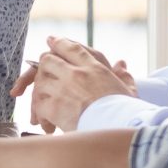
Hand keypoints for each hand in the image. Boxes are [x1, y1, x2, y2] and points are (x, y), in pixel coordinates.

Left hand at [13, 36, 137, 132]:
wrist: (117, 127)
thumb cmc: (126, 112)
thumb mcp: (129, 91)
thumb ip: (124, 76)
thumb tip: (121, 64)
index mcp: (94, 68)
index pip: (71, 48)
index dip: (58, 43)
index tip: (51, 40)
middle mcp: (76, 74)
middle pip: (48, 60)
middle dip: (43, 67)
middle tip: (42, 76)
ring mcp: (63, 89)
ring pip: (39, 82)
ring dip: (39, 95)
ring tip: (44, 107)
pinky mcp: (55, 107)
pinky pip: (39, 105)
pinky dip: (40, 116)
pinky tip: (48, 125)